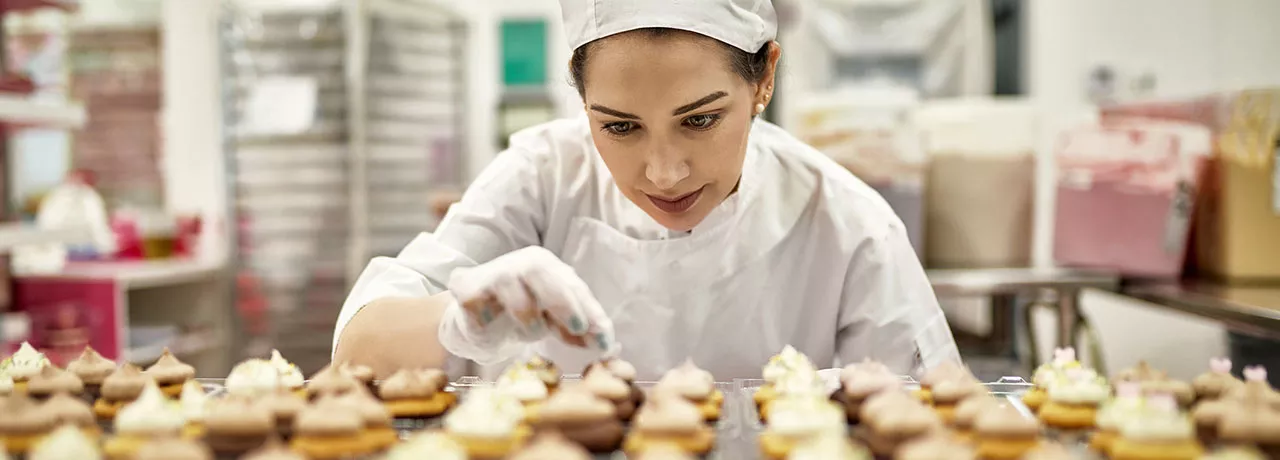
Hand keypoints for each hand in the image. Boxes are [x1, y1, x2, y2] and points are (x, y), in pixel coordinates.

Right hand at [447, 246, 615, 350]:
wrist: (477, 322)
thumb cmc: (523, 316)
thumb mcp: (556, 322)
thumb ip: (580, 329)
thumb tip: (607, 343)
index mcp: (546, 266)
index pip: (571, 285)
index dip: (590, 310)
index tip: (604, 339)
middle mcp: (519, 264)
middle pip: (540, 272)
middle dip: (563, 302)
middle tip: (579, 329)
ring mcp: (492, 275)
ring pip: (511, 287)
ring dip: (527, 315)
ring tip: (532, 333)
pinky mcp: (467, 291)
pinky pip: (478, 304)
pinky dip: (487, 319)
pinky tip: (489, 324)